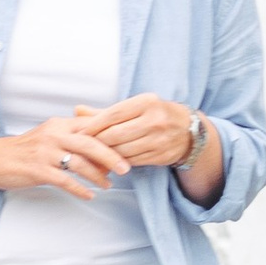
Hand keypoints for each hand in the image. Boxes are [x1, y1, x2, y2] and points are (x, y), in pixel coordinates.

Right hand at [0, 115, 120, 201]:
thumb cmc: (26, 149)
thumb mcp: (49, 134)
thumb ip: (73, 136)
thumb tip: (103, 144)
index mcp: (60, 124)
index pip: (92, 126)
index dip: (111, 136)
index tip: (127, 146)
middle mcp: (54, 135)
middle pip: (91, 143)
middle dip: (111, 156)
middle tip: (126, 168)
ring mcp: (45, 153)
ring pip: (80, 164)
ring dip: (97, 176)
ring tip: (108, 185)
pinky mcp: (38, 170)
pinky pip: (65, 181)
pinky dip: (80, 189)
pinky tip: (89, 195)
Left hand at [82, 93, 201, 168]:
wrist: (188, 130)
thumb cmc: (155, 115)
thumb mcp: (135, 107)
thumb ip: (105, 111)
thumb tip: (76, 110)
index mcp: (146, 103)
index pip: (113, 114)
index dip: (94, 124)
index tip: (81, 131)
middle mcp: (154, 120)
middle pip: (115, 135)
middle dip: (97, 142)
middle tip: (84, 146)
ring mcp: (159, 140)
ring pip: (122, 150)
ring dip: (106, 154)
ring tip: (95, 154)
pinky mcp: (161, 156)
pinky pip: (132, 161)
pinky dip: (119, 161)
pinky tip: (111, 160)